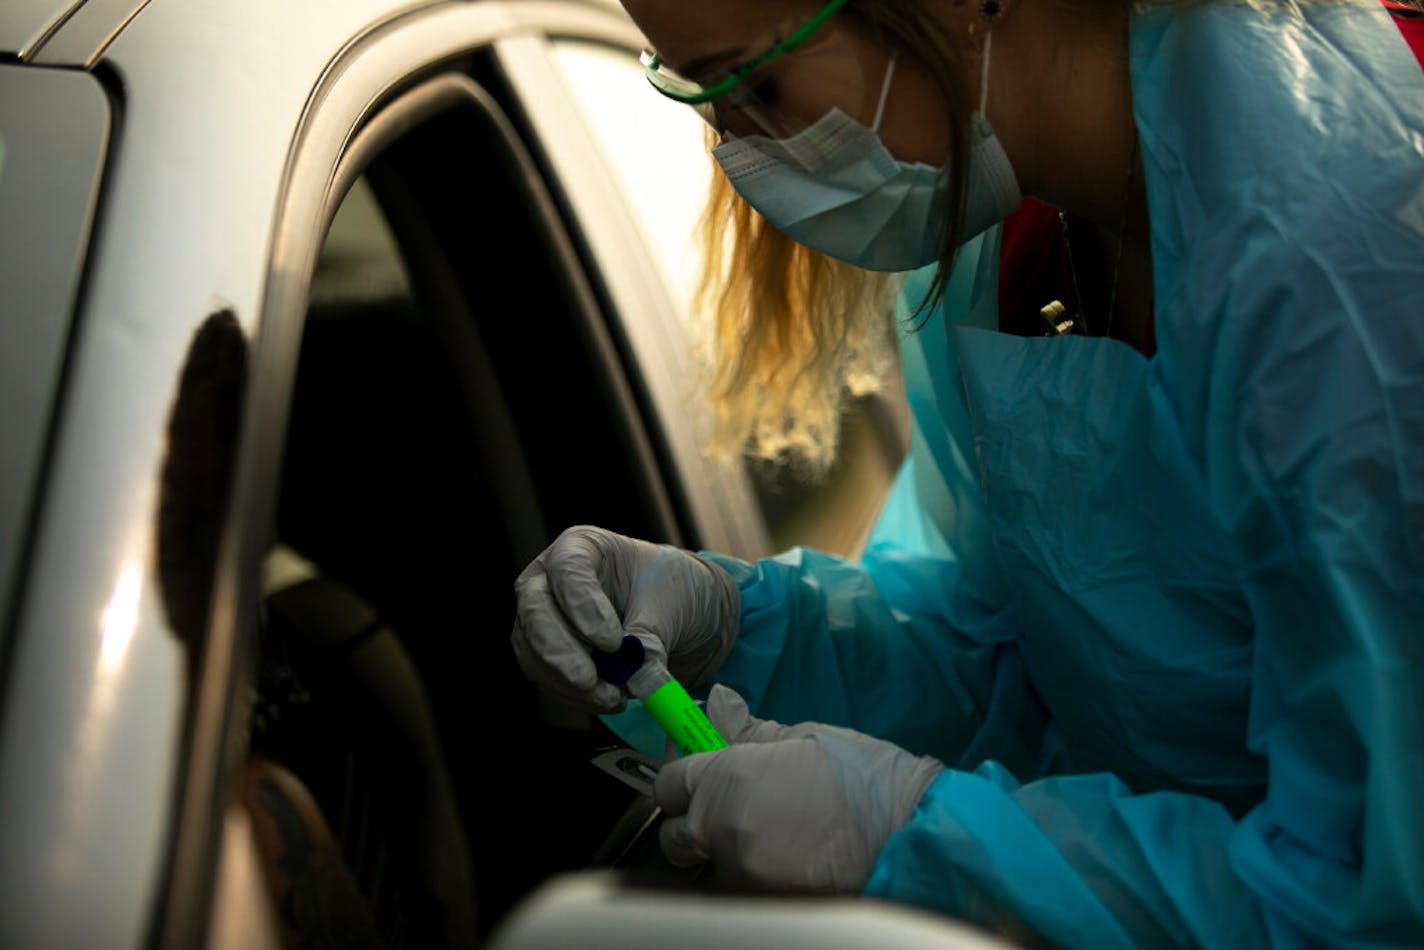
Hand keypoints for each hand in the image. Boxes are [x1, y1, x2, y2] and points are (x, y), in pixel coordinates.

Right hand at [511, 525, 739, 712]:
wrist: (671, 613)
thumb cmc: (666, 588)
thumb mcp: (668, 603)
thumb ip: (650, 636)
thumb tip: (638, 672)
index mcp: (581, 546)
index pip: (567, 570)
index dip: (583, 606)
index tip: (612, 642)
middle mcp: (549, 578)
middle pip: (535, 610)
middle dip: (560, 651)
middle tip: (589, 680)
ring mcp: (540, 616)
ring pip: (533, 650)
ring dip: (568, 682)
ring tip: (612, 696)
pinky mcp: (544, 653)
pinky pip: (546, 677)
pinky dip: (573, 695)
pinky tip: (606, 700)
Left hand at [654, 685, 942, 892]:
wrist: (908, 830)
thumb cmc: (862, 777)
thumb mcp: (803, 738)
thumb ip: (750, 731)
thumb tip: (718, 707)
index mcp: (726, 776)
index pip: (668, 784)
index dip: (681, 781)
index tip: (695, 780)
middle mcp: (721, 826)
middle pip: (675, 835)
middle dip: (693, 827)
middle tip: (731, 814)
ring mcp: (740, 870)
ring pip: (712, 865)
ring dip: (731, 853)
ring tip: (778, 836)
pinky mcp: (760, 900)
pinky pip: (742, 885)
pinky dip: (757, 875)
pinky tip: (792, 857)